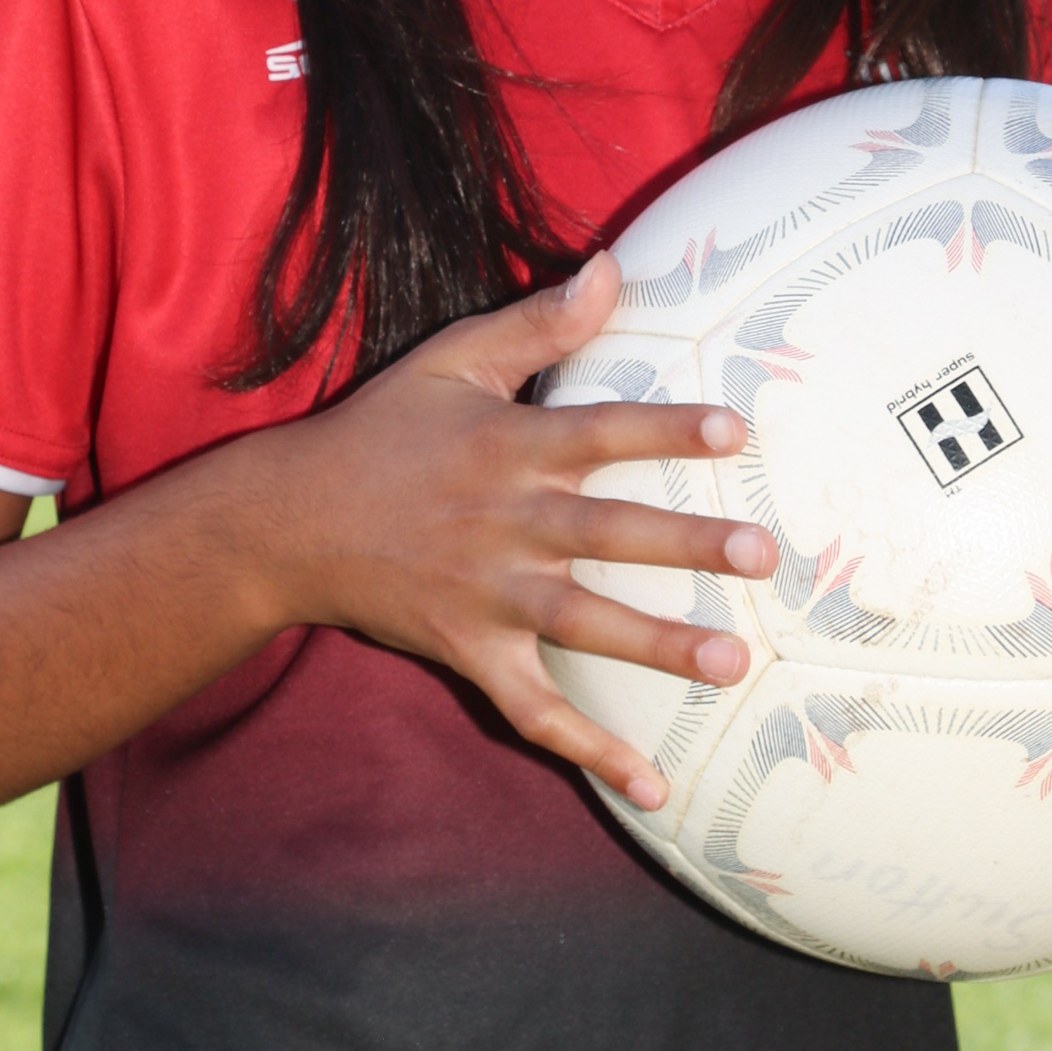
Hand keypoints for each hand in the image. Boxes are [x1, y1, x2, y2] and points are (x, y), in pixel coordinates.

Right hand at [266, 253, 775, 810]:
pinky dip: (589, 751)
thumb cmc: (383, 430)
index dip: (666, 430)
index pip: (599, 433)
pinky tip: (652, 782)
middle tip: (761, 555)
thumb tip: (611, 268)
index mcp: (506, 447)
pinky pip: (534, 710)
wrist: (290, 522)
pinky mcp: (470, 651)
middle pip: (607, 534)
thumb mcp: (453, 360)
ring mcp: (487, 595)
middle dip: (686, 546)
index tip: (735, 430)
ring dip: (658, 647)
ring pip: (583, 624)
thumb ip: (538, 323)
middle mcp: (503, 523)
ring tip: (734, 663)